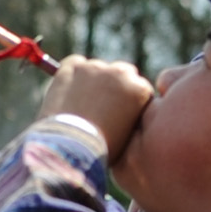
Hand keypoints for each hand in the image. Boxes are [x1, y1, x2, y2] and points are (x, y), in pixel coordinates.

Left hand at [40, 58, 155, 159]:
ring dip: (93, 81)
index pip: (141, 88)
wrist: (70, 146)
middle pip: (123, 72)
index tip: (121, 114)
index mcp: (139, 89)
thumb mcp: (129, 133)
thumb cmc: (101, 147)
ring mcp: (95, 67)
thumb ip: (132, 114)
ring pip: (97, 69)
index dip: (131, 102)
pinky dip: (73, 74)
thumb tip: (125, 109)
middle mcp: (120, 72)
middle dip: (116, 86)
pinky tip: (69, 91)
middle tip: (102, 106)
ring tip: (81, 104)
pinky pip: (75, 64)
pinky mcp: (72, 67)